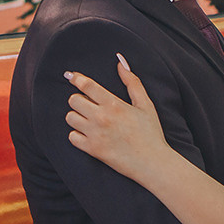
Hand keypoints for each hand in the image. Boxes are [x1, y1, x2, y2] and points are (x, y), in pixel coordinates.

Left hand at [65, 55, 182, 184]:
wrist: (153, 163)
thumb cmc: (151, 133)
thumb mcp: (145, 104)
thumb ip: (132, 82)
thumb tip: (120, 61)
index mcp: (114, 104)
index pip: (87, 85)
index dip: (76, 78)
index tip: (72, 76)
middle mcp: (101, 118)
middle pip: (73, 100)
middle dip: (79, 100)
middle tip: (89, 105)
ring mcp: (95, 134)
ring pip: (70, 118)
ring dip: (77, 117)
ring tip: (89, 120)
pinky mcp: (92, 150)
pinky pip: (71, 137)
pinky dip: (77, 135)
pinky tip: (88, 134)